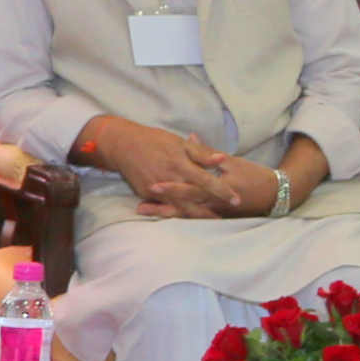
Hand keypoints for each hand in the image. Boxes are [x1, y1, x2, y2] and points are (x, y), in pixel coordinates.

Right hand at [90, 117, 232, 217]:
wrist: (122, 145)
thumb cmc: (153, 140)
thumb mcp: (179, 142)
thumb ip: (201, 153)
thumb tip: (222, 159)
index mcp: (180, 165)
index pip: (207, 182)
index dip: (223, 192)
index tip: (237, 200)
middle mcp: (169, 180)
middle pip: (195, 201)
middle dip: (212, 210)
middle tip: (228, 217)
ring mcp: (157, 190)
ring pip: (181, 208)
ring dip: (197, 216)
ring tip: (212, 220)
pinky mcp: (146, 194)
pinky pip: (165, 207)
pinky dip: (178, 213)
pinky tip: (189, 216)